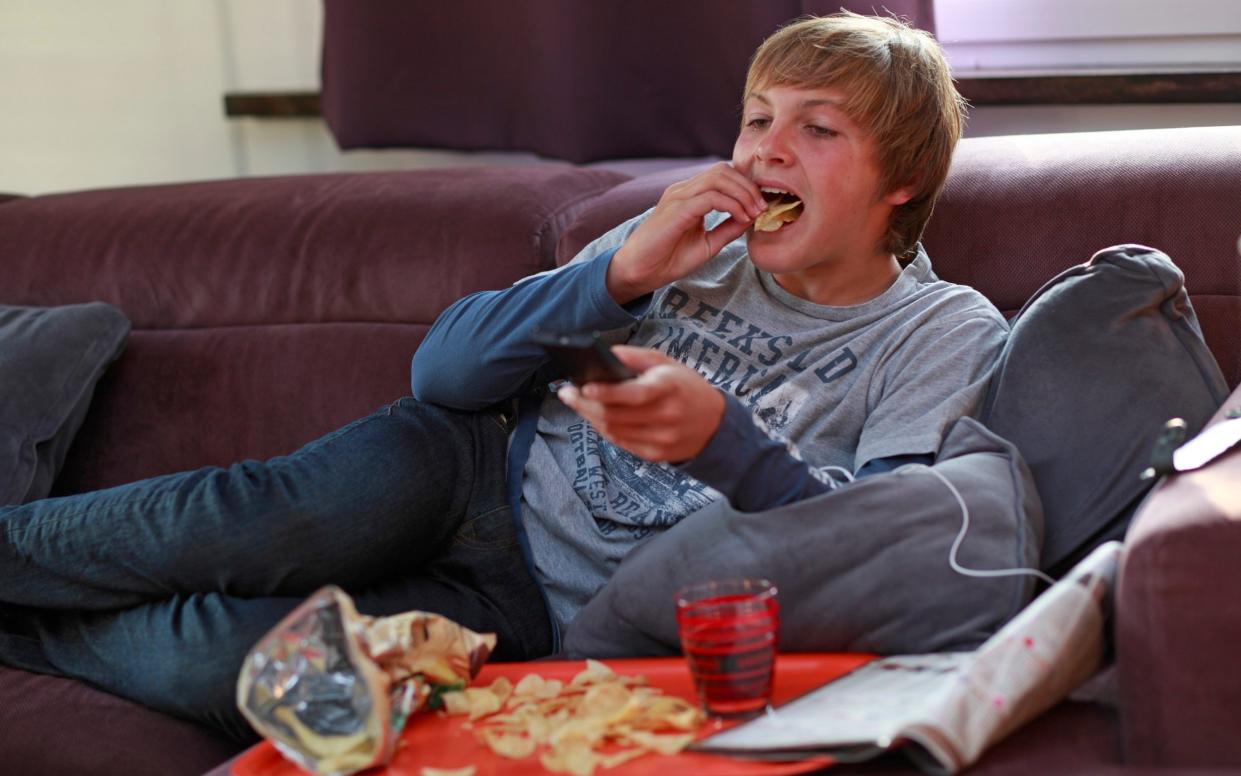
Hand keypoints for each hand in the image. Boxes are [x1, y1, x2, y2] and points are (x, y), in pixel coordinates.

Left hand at [557, 346, 725, 462]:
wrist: (715, 425)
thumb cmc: (686, 388)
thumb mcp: (668, 364)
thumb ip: (637, 357)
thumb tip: (605, 353)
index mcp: (670, 389)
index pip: (635, 394)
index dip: (607, 393)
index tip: (583, 387)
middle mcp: (667, 417)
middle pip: (616, 415)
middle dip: (586, 404)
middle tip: (567, 393)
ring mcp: (662, 439)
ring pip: (614, 430)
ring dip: (591, 416)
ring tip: (577, 402)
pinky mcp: (656, 455)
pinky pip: (621, 443)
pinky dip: (604, 429)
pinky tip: (596, 417)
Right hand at [607, 163, 765, 303]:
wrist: (639, 272)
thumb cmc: (668, 259)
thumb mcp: (708, 243)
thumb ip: (728, 229)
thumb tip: (752, 217)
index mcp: (689, 195)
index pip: (723, 175)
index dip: (747, 186)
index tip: (762, 207)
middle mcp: (682, 190)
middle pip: (723, 170)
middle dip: (748, 186)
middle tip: (763, 208)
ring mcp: (678, 197)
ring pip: (719, 178)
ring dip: (743, 193)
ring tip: (755, 212)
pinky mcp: (676, 210)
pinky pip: (711, 197)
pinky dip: (732, 204)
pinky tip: (742, 218)